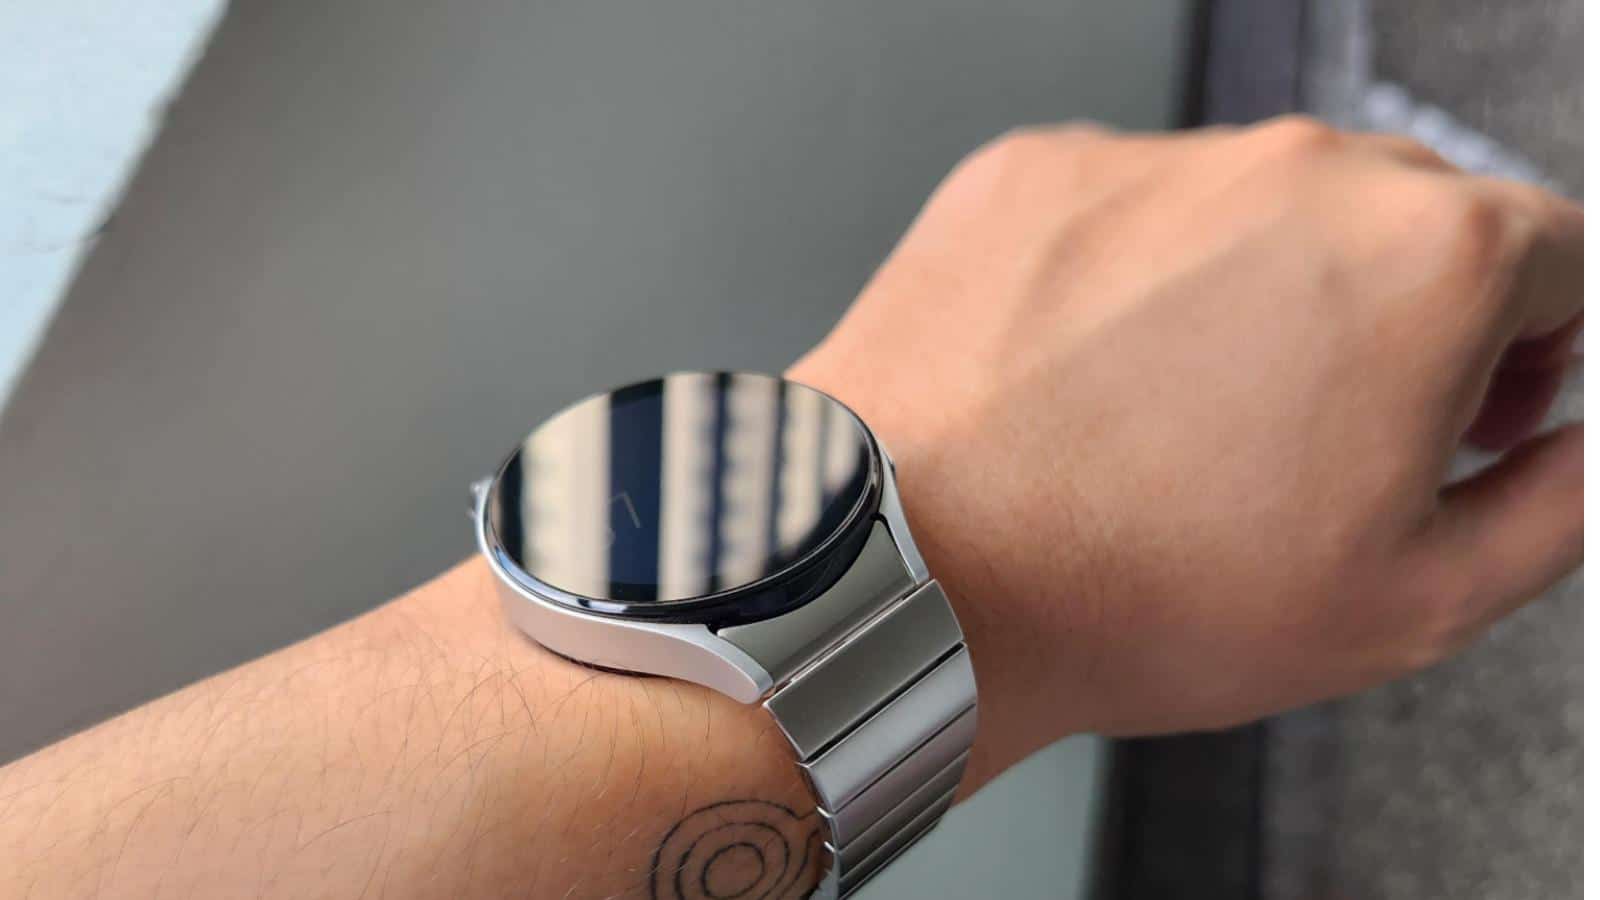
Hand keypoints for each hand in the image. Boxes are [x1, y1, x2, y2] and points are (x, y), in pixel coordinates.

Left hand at [789, 117, 1581, 783]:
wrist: (920, 572)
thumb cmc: (1138, 593)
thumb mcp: (1416, 605)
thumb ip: (1553, 507)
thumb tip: (1578, 452)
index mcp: (1426, 255)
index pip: (1557, 257)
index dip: (1537, 350)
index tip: (1483, 404)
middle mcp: (1293, 171)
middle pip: (1413, 215)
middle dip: (1411, 314)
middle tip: (1347, 424)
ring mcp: (1153, 158)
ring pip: (1263, 205)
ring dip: (1268, 288)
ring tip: (1197, 416)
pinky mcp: (1037, 170)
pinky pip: (1133, 207)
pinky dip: (1140, 275)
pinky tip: (1098, 377)